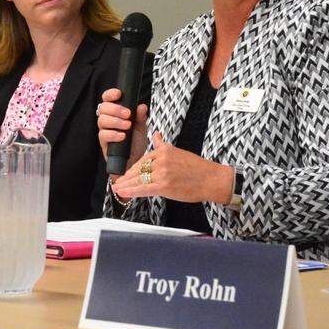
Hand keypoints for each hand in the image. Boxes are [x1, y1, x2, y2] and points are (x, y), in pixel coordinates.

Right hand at [97, 88, 149, 171]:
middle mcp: (107, 120)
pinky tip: (123, 136)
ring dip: (115, 121)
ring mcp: (104, 131)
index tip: (119, 94)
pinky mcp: (103, 143)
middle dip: (115, 109)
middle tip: (128, 114)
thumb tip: (141, 106)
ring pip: (102, 121)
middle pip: (103, 108)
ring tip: (128, 126)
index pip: (107, 99)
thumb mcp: (141, 128)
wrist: (135, 162)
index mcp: (114, 113)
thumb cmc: (136, 144)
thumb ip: (140, 117)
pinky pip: (103, 135)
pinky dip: (113, 134)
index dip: (110, 94)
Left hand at [111, 132, 234, 203]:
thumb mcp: (178, 152)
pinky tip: (124, 193)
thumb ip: (163, 145)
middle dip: (126, 177)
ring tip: (117, 188)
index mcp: (164, 151)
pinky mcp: (165, 186)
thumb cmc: (197, 168)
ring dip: (126, 185)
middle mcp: (162, 160)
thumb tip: (157, 135)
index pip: (143, 160)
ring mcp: (163, 173)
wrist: (212, 179)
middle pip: (139, 169)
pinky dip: (132, 191)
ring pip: (139, 179)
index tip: (125, 173)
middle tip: (116, 181)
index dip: (132, 169)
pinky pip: (144, 189)